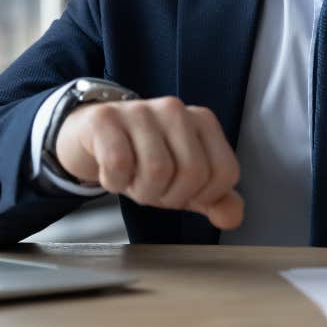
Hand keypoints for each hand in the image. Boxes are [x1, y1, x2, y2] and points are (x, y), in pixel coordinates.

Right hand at [55, 96, 243, 229]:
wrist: (93, 137)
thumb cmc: (144, 159)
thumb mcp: (184, 181)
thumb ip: (215, 199)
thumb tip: (233, 216)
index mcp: (203, 121)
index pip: (225, 172)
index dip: (203, 196)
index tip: (182, 190)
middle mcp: (176, 109)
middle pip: (192, 172)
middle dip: (170, 195)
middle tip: (153, 188)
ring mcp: (141, 110)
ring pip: (157, 169)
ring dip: (141, 191)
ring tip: (133, 179)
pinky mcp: (106, 118)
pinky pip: (119, 164)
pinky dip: (115, 181)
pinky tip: (113, 172)